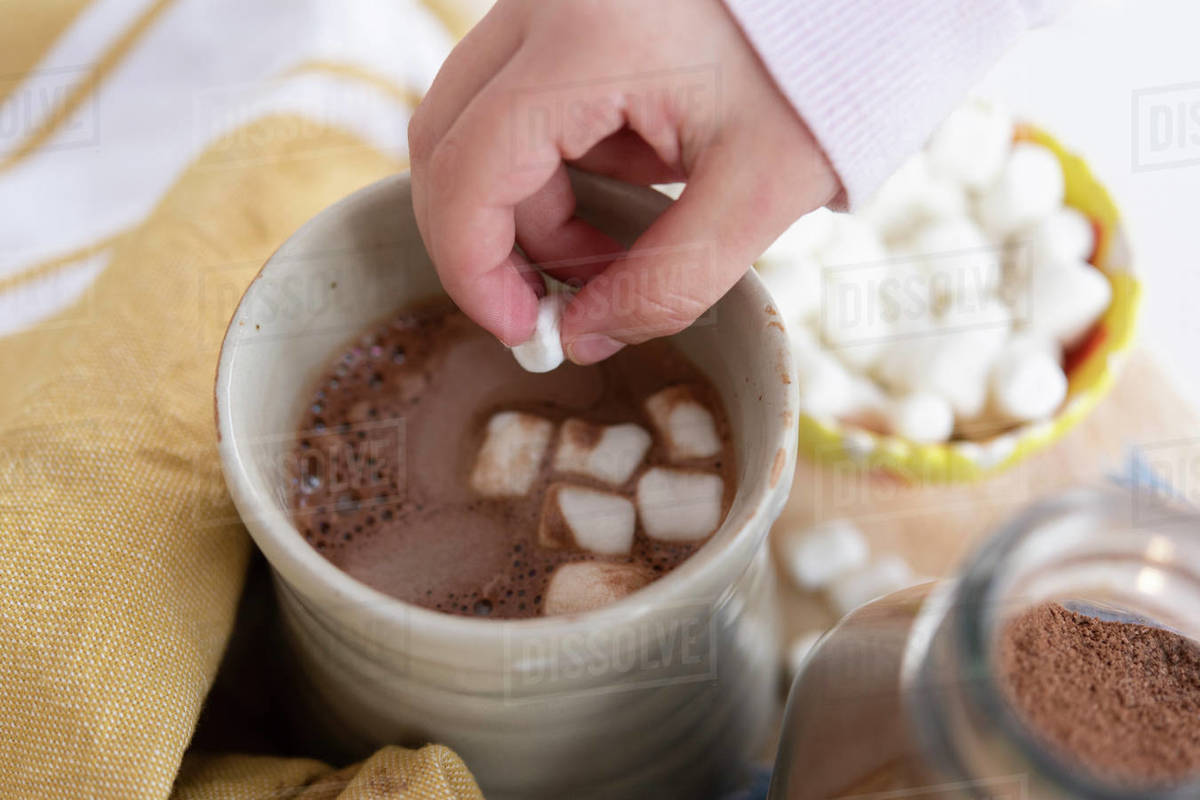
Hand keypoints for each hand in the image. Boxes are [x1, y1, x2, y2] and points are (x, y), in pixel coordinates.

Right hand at [408, 0, 838, 363]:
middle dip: (485, 239)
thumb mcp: (760, 193)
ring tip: (604, 251)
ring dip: (518, 206)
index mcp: (586, 42)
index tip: (521, 329)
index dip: (473, 266)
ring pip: (471, 123)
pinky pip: (510, 100)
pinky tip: (609, 194)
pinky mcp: (561, 10)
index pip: (467, 168)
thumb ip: (668, 282)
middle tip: (548, 304)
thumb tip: (581, 337)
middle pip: (446, 141)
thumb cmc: (823, 77)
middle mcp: (543, 2)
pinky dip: (539, 166)